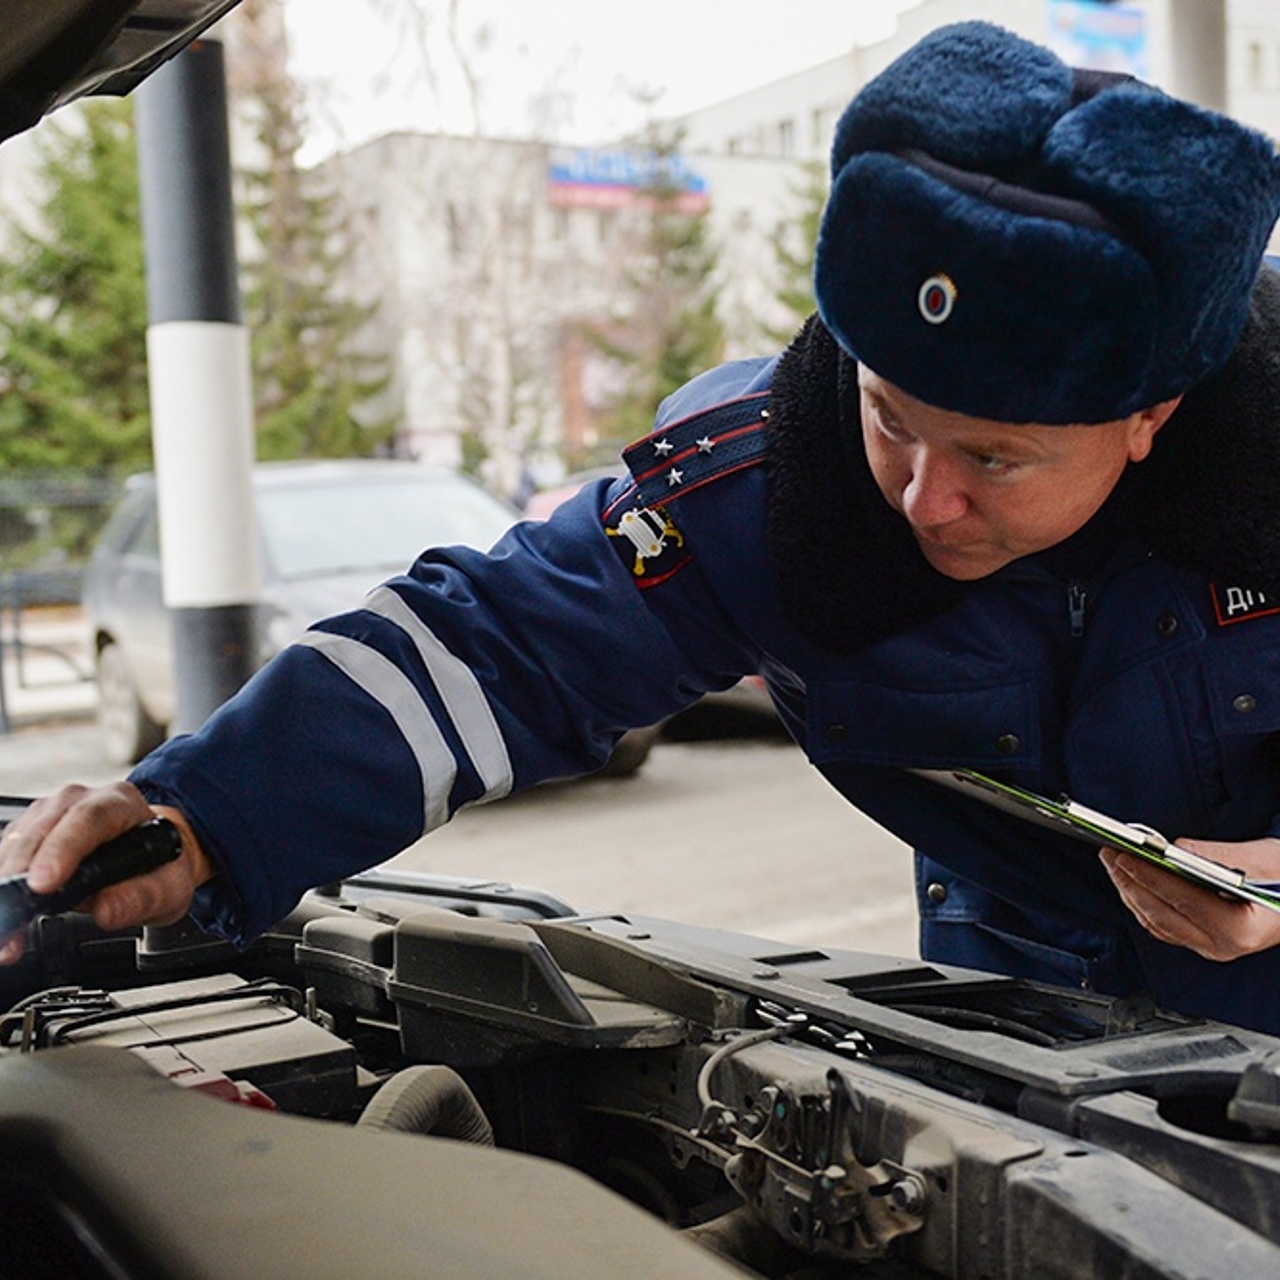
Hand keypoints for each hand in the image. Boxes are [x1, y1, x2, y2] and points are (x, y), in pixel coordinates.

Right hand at [0, 782, 212, 962]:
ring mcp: (49, 815)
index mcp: (119, 804)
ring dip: (8, 886)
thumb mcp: (167, 887)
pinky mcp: (28, 834)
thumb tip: (107, 911)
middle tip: (14, 917)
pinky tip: (7, 919)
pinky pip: (7, 856)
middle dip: (23, 874)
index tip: (44, 884)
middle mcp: (79, 801)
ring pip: (18, 843)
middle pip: (43, 829)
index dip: (63, 850)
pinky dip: (5, 888)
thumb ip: (142, 898)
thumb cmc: (158, 867)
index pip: (89, 819)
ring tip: (9, 932)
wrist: (151, 861)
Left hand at [1100, 836, 1279, 961]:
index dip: (1149, 877)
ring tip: (1112, 863)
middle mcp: (1223, 945)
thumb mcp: (1263, 858)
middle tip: (1108, 854)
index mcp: (1241, 928)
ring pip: (1157, 923)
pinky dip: (1142, 903)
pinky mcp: (1202, 942)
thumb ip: (1218, 855)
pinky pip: (1162, 926)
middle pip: (1162, 915)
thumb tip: (1175, 848)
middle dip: (1129, 882)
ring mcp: (1211, 947)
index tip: (1123, 855)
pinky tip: (1130, 883)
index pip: (1183, 901)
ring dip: (1130, 892)